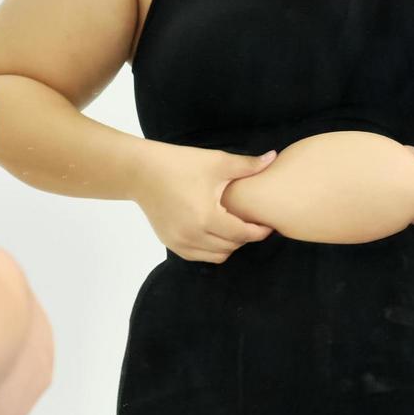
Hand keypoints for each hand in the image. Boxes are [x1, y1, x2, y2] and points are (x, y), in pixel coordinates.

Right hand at [128, 143, 276, 262]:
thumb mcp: (215, 162)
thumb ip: (247, 165)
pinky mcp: (170, 243)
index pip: (243, 234)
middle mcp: (193, 235)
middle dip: (245, 237)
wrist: (140, 172)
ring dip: (229, 245)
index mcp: (207, 217)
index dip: (259, 231)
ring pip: (216, 256)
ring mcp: (180, 242)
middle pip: (232, 247)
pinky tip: (214, 232)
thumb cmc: (178, 164)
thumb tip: (273, 158)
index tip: (267, 224)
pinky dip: (211, 249)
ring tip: (232, 227)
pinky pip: (199, 256)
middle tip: (251, 222)